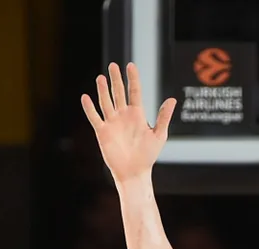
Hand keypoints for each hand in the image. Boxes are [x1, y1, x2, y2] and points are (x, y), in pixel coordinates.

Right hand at [82, 62, 176, 185]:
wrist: (135, 172)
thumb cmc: (148, 155)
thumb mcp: (159, 135)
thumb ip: (163, 117)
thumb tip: (172, 99)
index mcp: (137, 114)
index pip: (134, 91)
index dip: (132, 78)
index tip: (131, 65)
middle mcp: (123, 115)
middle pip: (118, 93)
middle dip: (116, 79)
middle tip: (113, 65)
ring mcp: (112, 123)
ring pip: (106, 102)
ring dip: (103, 91)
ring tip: (101, 78)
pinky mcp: (103, 132)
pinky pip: (95, 117)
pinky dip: (90, 108)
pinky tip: (86, 97)